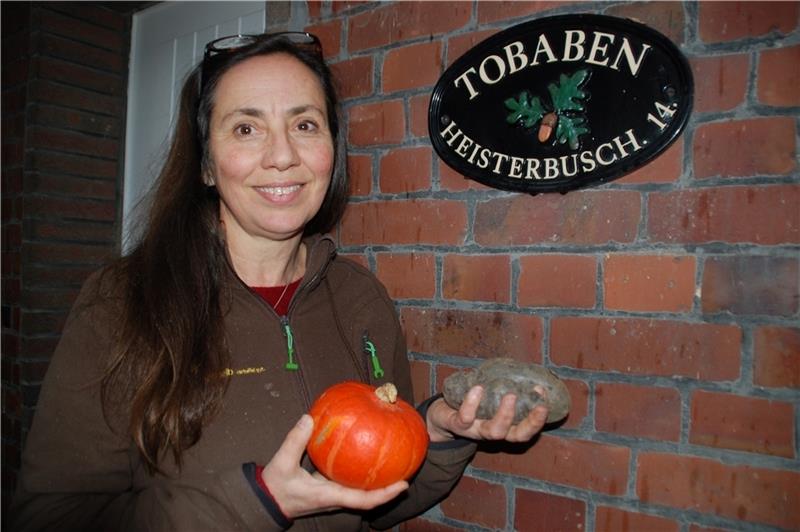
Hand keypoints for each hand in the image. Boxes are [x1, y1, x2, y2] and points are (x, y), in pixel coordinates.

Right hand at [261, 415, 408, 519]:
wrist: (266, 500)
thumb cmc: (275, 486)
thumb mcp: (282, 463)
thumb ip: (295, 441)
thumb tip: (309, 418)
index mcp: (329, 496)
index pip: (363, 500)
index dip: (385, 494)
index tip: (403, 485)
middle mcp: (336, 498)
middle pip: (369, 497)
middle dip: (388, 487)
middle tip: (406, 471)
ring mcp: (333, 494)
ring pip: (361, 491)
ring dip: (377, 481)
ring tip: (393, 462)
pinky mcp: (329, 487)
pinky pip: (350, 481)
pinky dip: (361, 471)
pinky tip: (365, 453)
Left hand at [426, 385, 548, 443]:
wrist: (439, 417)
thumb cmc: (469, 405)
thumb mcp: (488, 399)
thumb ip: (501, 387)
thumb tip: (520, 365)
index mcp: (503, 427)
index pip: (525, 431)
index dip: (537, 421)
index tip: (546, 402)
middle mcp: (492, 432)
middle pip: (516, 436)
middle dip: (530, 422)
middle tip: (539, 404)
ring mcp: (475, 430)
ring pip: (494, 431)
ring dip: (505, 414)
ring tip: (510, 394)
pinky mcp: (456, 424)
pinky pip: (465, 418)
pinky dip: (472, 403)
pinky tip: (477, 388)